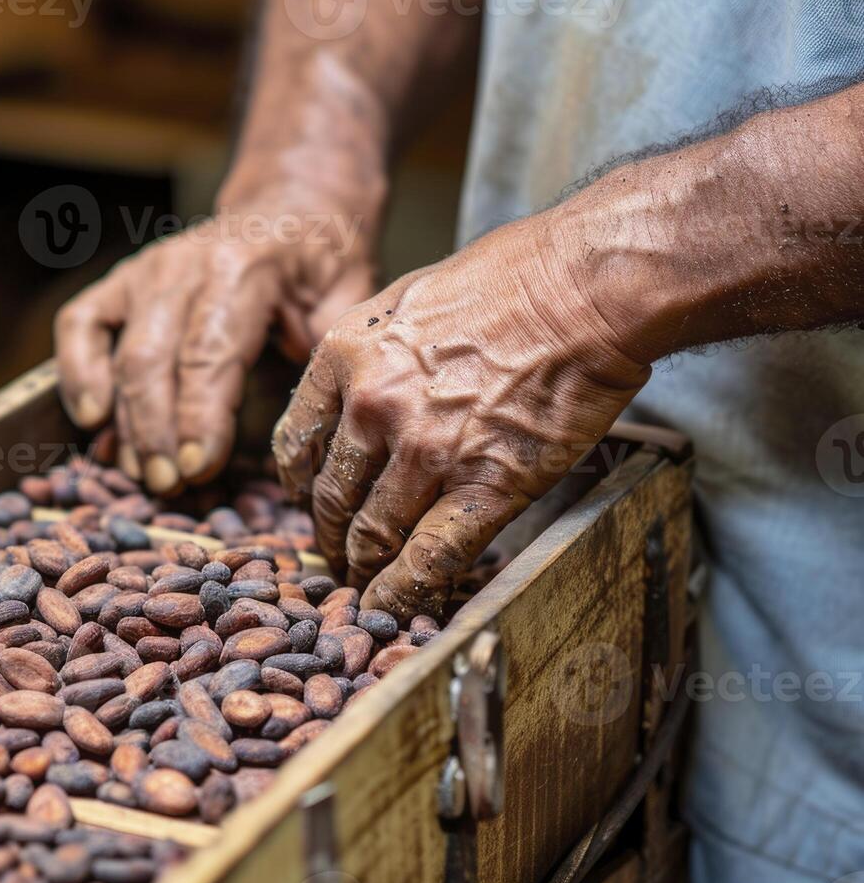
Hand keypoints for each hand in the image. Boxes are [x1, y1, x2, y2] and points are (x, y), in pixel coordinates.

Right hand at [55, 194, 376, 492]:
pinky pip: (79, 326)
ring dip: (124, 422)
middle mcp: (184, 266)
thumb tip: (317, 420)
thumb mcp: (349, 296)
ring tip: (139, 472)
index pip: (209, 354)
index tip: (198, 468)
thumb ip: (330, 350)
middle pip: (152, 361)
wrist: (289, 210)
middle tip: (167, 484)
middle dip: (156, 432)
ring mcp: (145, 272)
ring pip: (119, 354)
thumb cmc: (319, 264)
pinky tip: (92, 420)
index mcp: (244, 270)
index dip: (199, 418)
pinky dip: (76, 373)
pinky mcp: (119, 282)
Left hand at [273, 212, 651, 620]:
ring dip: (364, 568)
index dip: (300, 484)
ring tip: (366, 585)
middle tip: (335, 555)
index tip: (307, 501)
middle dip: (330, 536)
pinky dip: (406, 589)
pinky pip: (430, 556)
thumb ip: (372, 352)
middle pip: (332, 496)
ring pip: (374, 533)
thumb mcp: (407, 298)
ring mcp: (425, 450)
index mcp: (345, 356)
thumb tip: (358, 392)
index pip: (297, 441)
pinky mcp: (484, 485)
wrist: (585, 285)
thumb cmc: (512, 276)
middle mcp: (372, 407)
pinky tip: (396, 606)